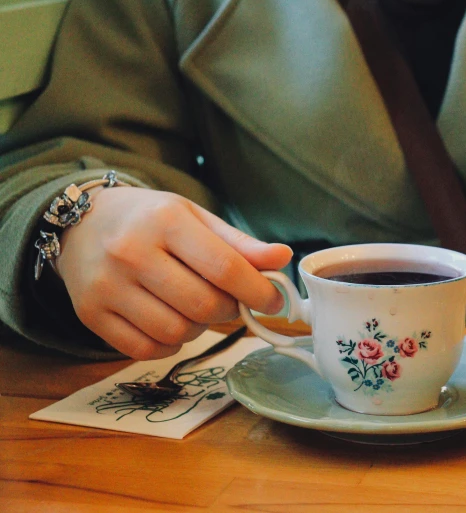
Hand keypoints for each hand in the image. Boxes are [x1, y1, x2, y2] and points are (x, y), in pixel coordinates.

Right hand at [56, 187, 291, 359]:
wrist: (81, 222)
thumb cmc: (149, 220)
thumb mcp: (195, 218)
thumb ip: (239, 243)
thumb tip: (283, 258)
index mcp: (166, 221)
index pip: (225, 267)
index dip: (258, 291)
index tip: (274, 302)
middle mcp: (132, 252)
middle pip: (203, 305)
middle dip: (230, 310)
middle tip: (231, 302)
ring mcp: (107, 286)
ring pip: (176, 331)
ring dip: (200, 329)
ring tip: (197, 309)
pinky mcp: (91, 314)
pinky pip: (144, 349)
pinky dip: (169, 343)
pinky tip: (171, 322)